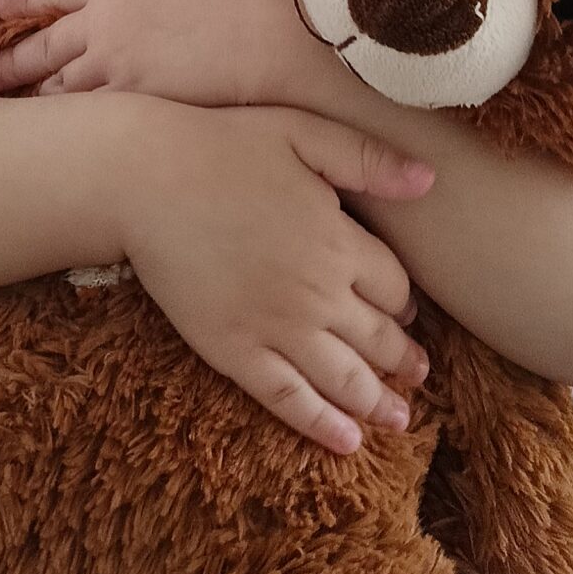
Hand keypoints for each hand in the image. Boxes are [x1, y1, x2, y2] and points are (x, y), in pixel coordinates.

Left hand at [0, 0, 295, 107]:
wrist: (269, 29)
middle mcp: (102, 24)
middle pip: (44, 45)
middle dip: (12, 60)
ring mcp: (115, 68)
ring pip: (60, 87)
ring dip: (35, 96)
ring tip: (14, 108)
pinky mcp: (134, 104)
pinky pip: (89, 117)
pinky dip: (68, 124)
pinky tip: (57, 136)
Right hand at [119, 101, 432, 455]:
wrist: (143, 179)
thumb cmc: (222, 144)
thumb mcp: (301, 131)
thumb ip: (366, 157)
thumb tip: (429, 180)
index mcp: (336, 240)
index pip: (393, 285)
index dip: (404, 300)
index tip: (408, 310)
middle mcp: (316, 293)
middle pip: (376, 338)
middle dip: (403, 359)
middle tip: (420, 373)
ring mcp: (274, 327)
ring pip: (342, 378)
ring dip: (378, 402)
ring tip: (400, 420)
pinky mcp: (233, 351)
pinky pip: (288, 398)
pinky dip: (322, 425)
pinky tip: (347, 443)